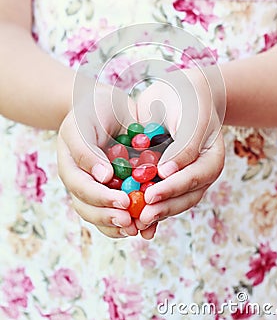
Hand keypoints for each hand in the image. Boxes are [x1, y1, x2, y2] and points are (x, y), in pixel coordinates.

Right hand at [57, 83, 148, 238]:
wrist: (106, 106)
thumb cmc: (92, 110)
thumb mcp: (83, 123)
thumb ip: (87, 149)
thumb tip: (103, 177)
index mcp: (71, 167)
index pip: (82, 189)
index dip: (102, 198)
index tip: (123, 202)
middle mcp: (82, 182)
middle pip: (90, 209)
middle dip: (110, 218)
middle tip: (131, 222)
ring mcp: (98, 187)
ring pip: (102, 215)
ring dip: (119, 226)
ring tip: (139, 229)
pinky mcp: (114, 188)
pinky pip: (119, 210)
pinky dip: (132, 219)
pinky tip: (147, 227)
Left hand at [135, 68, 224, 237]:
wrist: (177, 93)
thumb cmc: (187, 99)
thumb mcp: (190, 117)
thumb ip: (184, 145)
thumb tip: (166, 173)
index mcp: (212, 159)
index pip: (195, 177)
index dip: (173, 187)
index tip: (151, 194)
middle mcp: (200, 173)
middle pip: (186, 196)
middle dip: (163, 207)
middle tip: (141, 216)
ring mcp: (183, 177)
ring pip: (172, 201)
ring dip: (154, 212)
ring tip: (134, 221)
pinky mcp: (167, 178)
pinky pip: (159, 194)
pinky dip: (146, 205)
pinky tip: (131, 217)